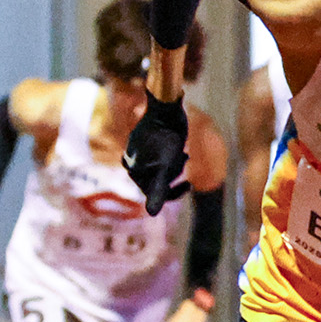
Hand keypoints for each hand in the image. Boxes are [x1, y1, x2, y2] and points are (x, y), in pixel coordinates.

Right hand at [122, 94, 190, 214]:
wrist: (165, 107)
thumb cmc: (167, 138)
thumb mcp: (165, 167)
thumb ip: (158, 191)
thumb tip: (152, 214)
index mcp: (135, 171)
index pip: (154, 194)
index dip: (174, 193)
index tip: (190, 184)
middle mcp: (131, 162)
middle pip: (155, 181)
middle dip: (173, 175)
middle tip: (185, 158)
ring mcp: (135, 150)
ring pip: (157, 168)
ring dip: (172, 166)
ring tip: (184, 153)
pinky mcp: (141, 140)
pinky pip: (155, 156)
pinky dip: (167, 156)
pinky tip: (178, 148)